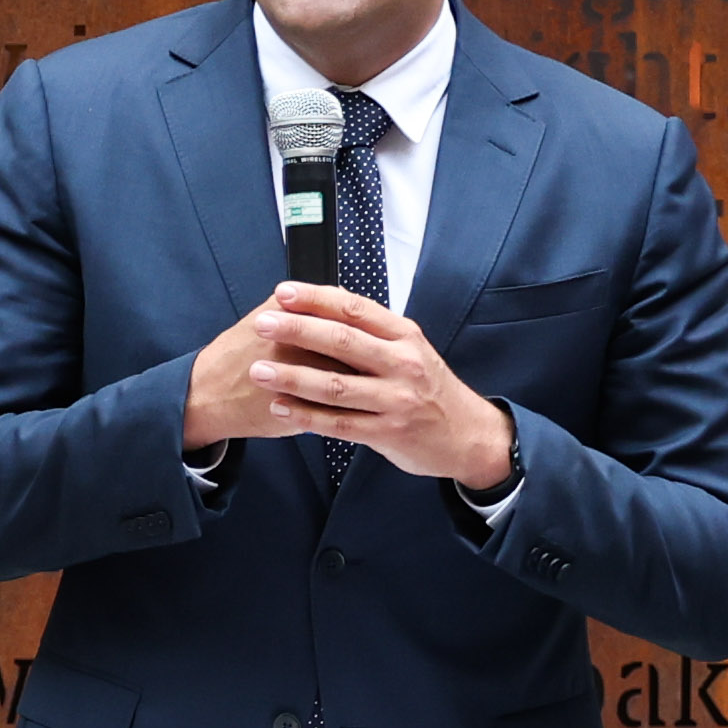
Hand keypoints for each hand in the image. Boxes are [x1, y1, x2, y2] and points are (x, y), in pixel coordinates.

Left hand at [184, 283, 513, 492]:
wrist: (467, 435)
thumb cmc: (429, 389)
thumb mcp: (411, 351)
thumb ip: (372, 334)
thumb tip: (321, 307)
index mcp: (405, 335)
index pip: (355, 309)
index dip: (317, 298)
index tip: (283, 292)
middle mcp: (403, 363)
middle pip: (342, 341)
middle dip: (297, 330)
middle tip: (262, 324)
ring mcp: (396, 399)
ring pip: (336, 386)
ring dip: (293, 376)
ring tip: (259, 370)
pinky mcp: (388, 433)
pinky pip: (339, 424)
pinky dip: (306, 416)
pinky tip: (280, 408)